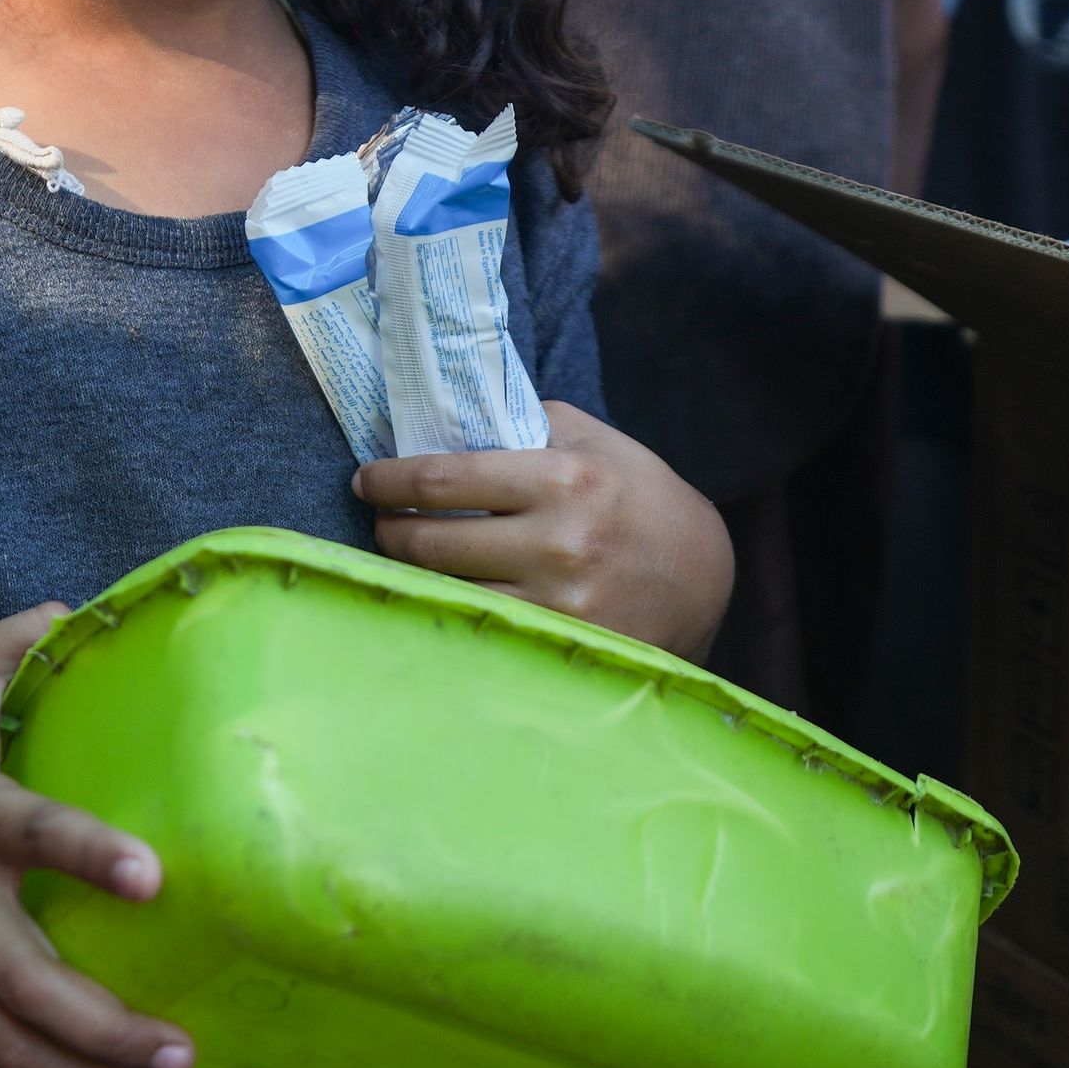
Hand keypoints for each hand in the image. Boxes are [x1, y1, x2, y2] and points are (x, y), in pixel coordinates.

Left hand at [354, 402, 734, 661]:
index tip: (366, 480)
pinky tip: (437, 591)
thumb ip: (528, 425)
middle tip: (379, 520)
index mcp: (565, 479)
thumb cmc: (639, 498)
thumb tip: (448, 420)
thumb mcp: (595, 441)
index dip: (391, 481)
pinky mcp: (559, 647)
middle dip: (389, 529)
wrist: (702, 577)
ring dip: (410, 574)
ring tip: (402, 555)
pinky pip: (477, 628)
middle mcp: (560, 544)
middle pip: (432, 541)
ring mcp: (558, 605)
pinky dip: (448, 608)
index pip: (446, 479)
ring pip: (447, 591)